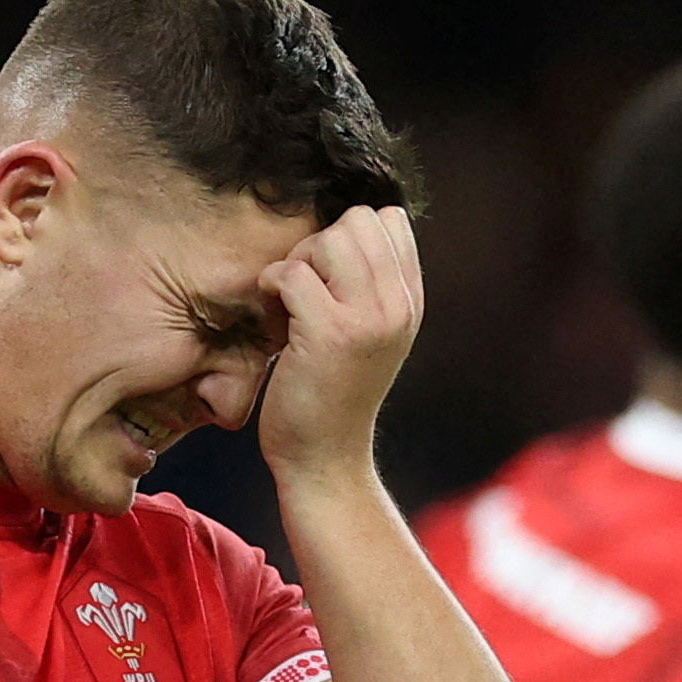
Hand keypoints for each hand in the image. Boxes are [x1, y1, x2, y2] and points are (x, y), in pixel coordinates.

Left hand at [256, 204, 423, 483]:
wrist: (325, 461)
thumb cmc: (333, 396)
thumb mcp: (369, 335)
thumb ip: (370, 285)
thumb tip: (341, 228)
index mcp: (410, 302)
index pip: (390, 220)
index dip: (348, 237)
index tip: (330, 280)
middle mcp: (398, 306)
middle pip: (356, 220)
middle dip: (319, 245)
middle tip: (304, 292)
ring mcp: (368, 319)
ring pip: (326, 240)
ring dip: (295, 265)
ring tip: (291, 307)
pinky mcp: (329, 334)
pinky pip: (291, 274)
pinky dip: (271, 288)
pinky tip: (275, 322)